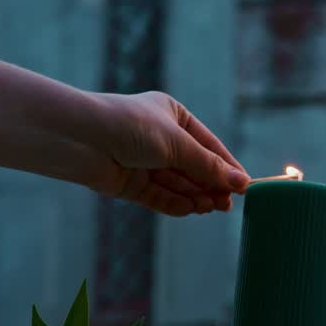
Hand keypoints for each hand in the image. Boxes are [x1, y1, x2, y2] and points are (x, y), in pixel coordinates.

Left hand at [89, 91, 248, 215]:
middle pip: (193, 167)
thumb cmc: (130, 126)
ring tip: (212, 208)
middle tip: (228, 204)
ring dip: (195, 196)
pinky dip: (175, 203)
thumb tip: (242, 183)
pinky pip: (158, 196)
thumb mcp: (178, 144)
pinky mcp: (128, 182)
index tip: (246, 186)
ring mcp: (142, 161)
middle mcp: (158, 137)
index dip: (226, 166)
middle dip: (210, 185)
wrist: (79, 138)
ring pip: (176, 183)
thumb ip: (209, 167)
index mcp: (172, 115)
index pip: (208, 145)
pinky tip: (191, 210)